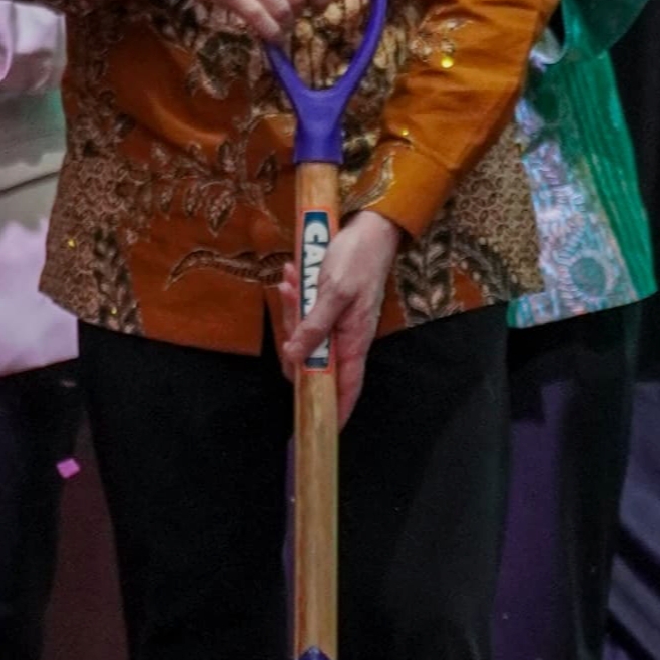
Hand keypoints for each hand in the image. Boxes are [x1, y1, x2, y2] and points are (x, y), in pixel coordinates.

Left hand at [274, 210, 403, 423]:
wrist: (369, 228)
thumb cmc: (358, 259)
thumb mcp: (334, 292)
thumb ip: (314, 325)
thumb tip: (295, 356)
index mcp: (354, 340)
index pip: (346, 387)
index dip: (335, 411)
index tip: (321, 431)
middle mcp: (346, 338)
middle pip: (313, 359)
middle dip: (294, 338)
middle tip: (290, 299)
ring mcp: (337, 324)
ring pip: (305, 336)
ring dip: (292, 311)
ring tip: (289, 279)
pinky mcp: (329, 309)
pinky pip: (306, 315)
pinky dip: (295, 300)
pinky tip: (290, 277)